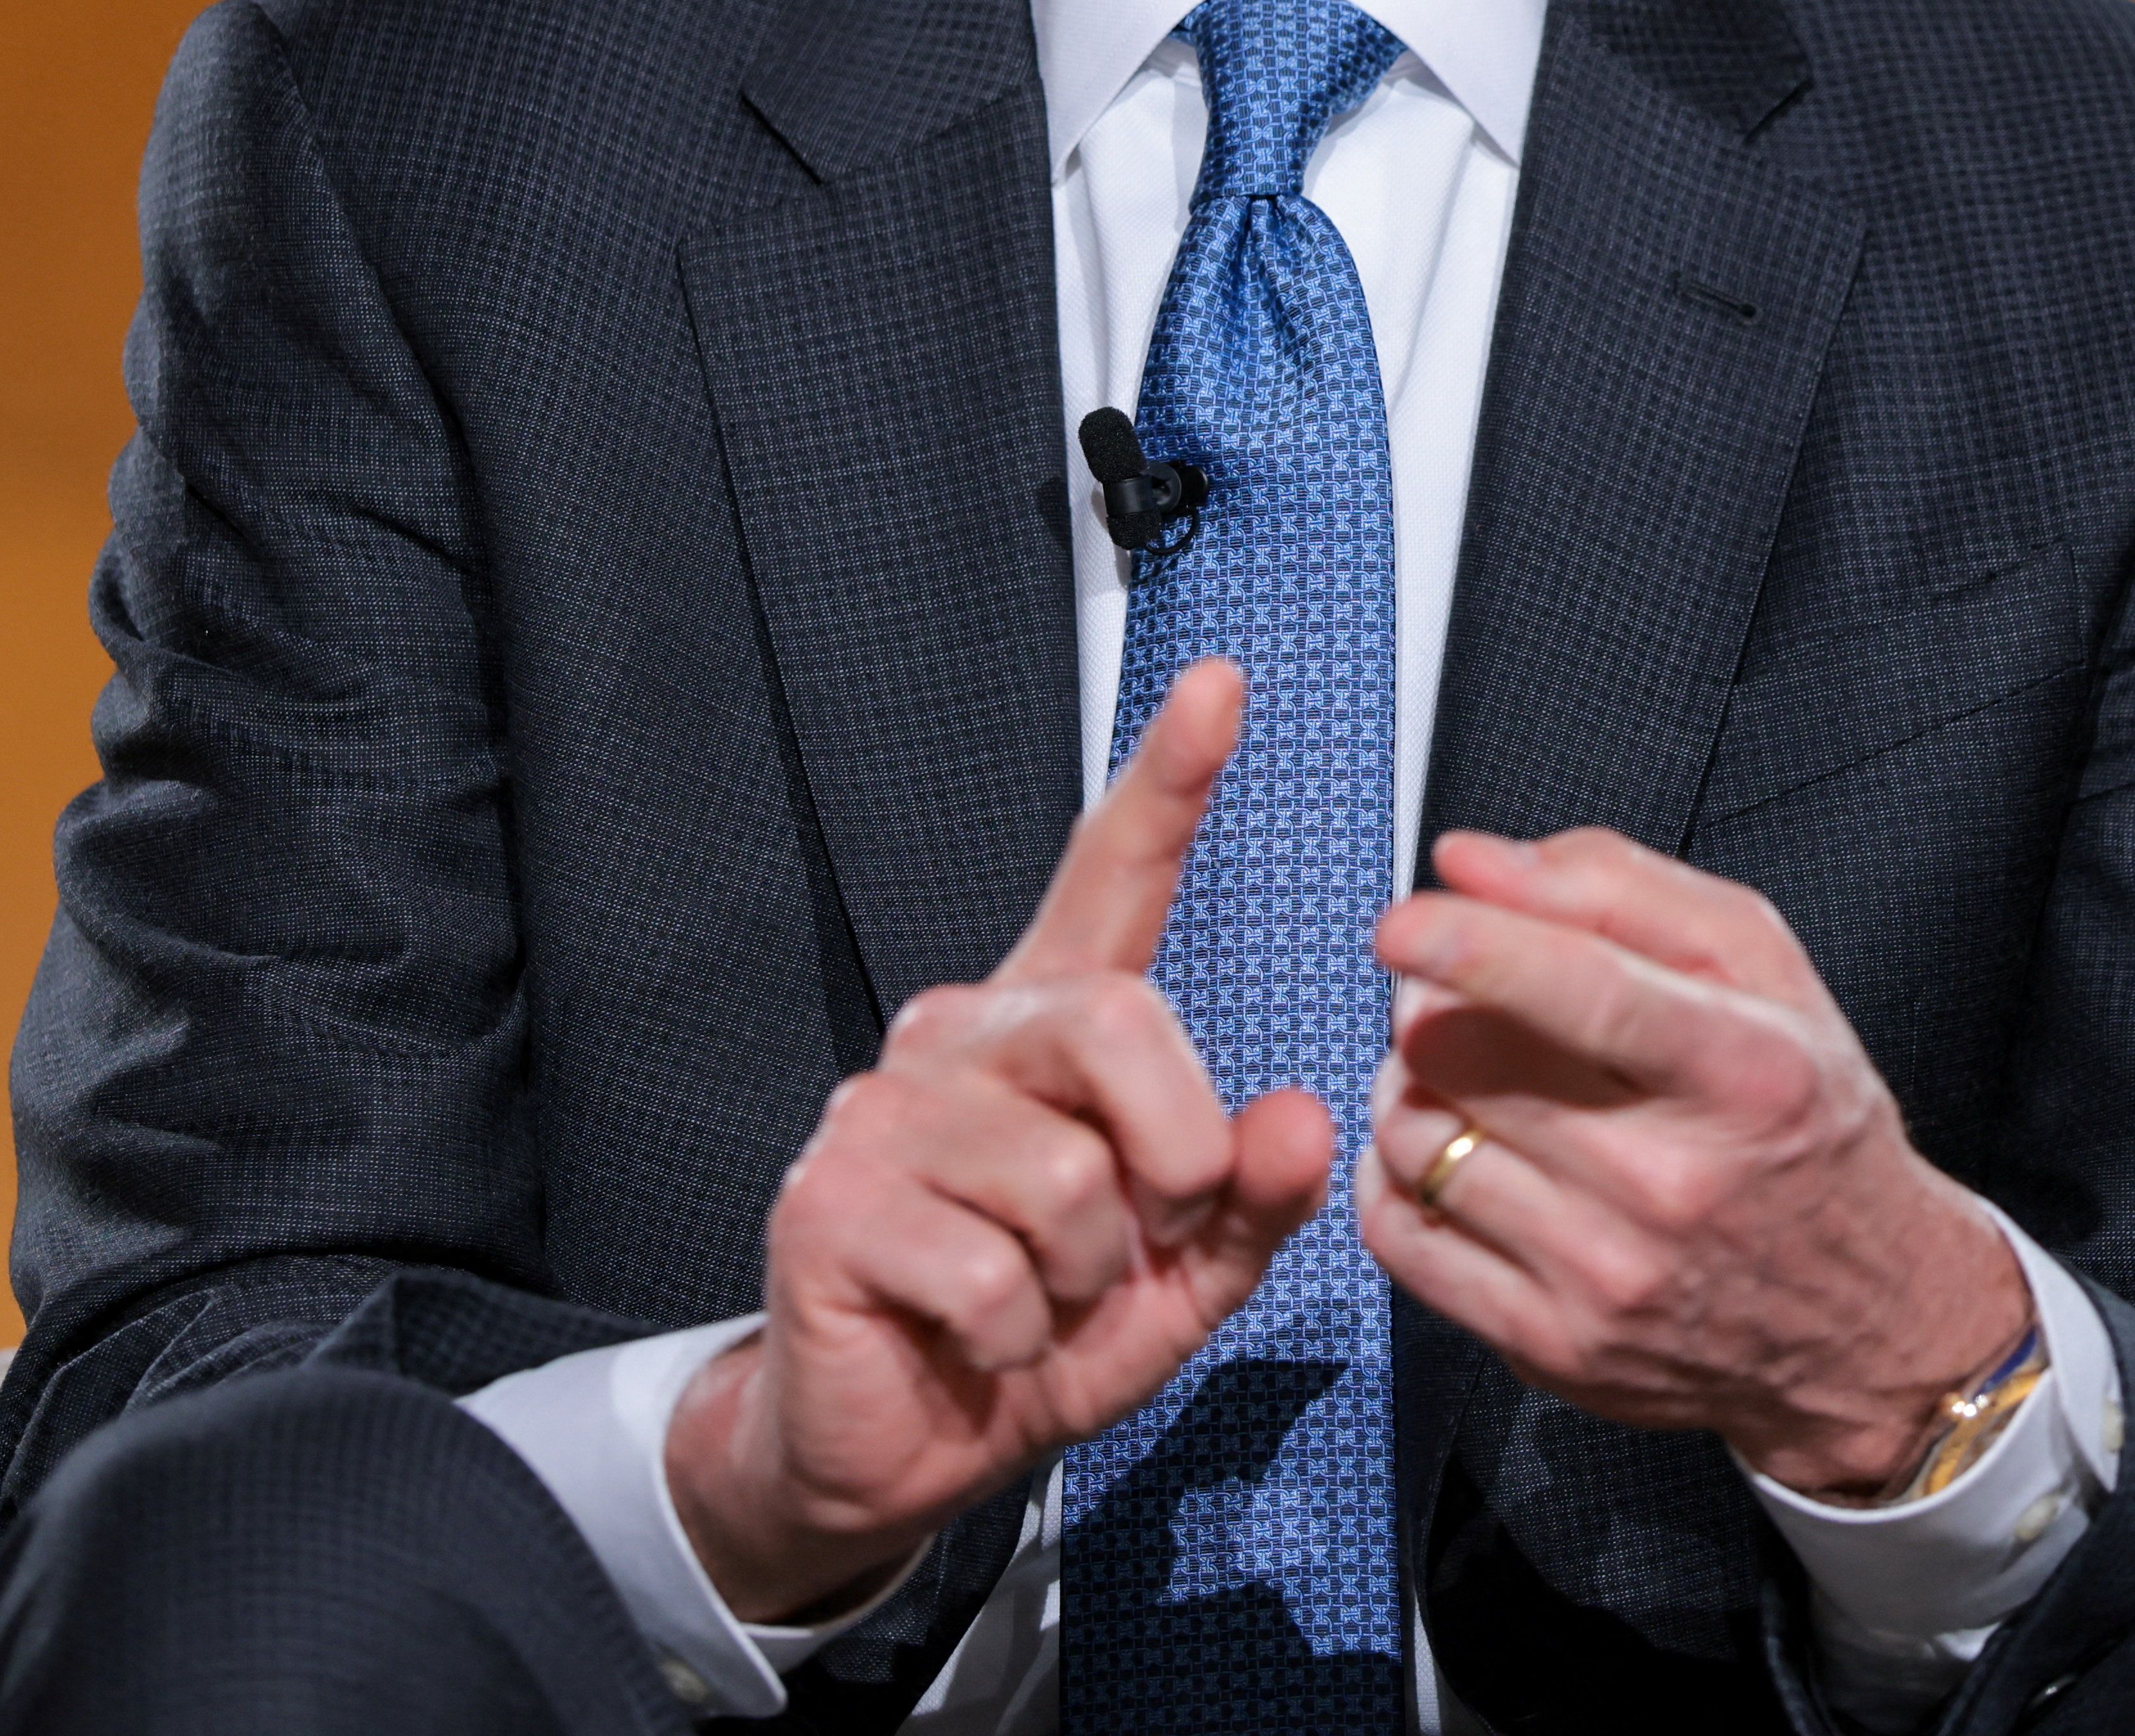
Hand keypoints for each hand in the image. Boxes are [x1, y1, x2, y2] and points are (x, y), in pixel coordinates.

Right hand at [665, 660, 1334, 1620]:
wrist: (895, 1449)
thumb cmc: (1033, 1338)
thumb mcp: (1178, 1276)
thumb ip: (1253, 1197)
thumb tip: (1304, 1112)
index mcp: (1051, 1030)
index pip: (1110, 875)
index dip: (1170, 781)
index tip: (1221, 684)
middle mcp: (960, 1035)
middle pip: (1120, 1024)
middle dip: (1172, 1155)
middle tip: (1142, 1234)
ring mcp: (882, 1111)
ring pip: (1063, 1178)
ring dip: (1083, 1281)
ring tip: (1034, 1303)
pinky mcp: (830, 1200)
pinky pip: (991, 1272)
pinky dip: (1015, 1338)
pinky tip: (975, 1340)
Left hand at [1356, 828, 2027, 1497]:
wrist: (1864, 1318)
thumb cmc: (1801, 1122)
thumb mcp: (1761, 972)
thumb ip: (1617, 889)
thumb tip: (1469, 864)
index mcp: (1744, 1075)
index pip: (1593, 997)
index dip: (1481, 948)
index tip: (1404, 923)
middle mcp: (1675, 1186)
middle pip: (1470, 1060)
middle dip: (1431, 1000)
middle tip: (1455, 991)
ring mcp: (1606, 1277)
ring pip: (1420, 1141)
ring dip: (1413, 1086)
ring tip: (1472, 1078)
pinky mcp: (1550, 1346)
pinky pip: (1400, 1235)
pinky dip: (1396, 1177)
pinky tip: (1457, 1153)